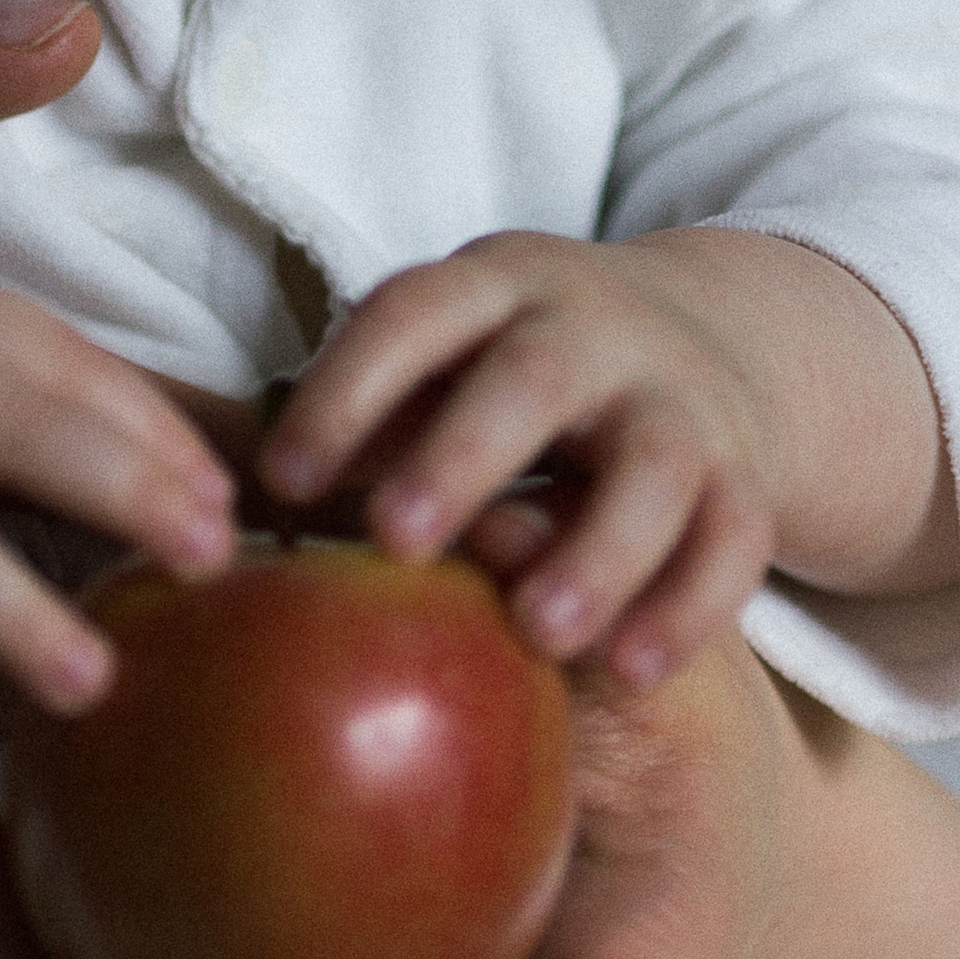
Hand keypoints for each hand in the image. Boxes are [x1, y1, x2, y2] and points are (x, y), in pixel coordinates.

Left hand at [261, 228, 958, 682]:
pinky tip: (634, 670)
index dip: (346, 388)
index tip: (279, 479)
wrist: (710, 338)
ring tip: (539, 633)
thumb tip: (214, 515)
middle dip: (463, 454)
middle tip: (395, 539)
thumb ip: (360, 422)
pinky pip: (734, 540)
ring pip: (652, 464)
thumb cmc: (513, 375)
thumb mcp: (445, 360)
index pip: (413, 314)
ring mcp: (678, 401)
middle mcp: (591, 330)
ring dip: (595, 545)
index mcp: (495, 288)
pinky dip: (690, 605)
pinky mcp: (745, 476)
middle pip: (532, 378)